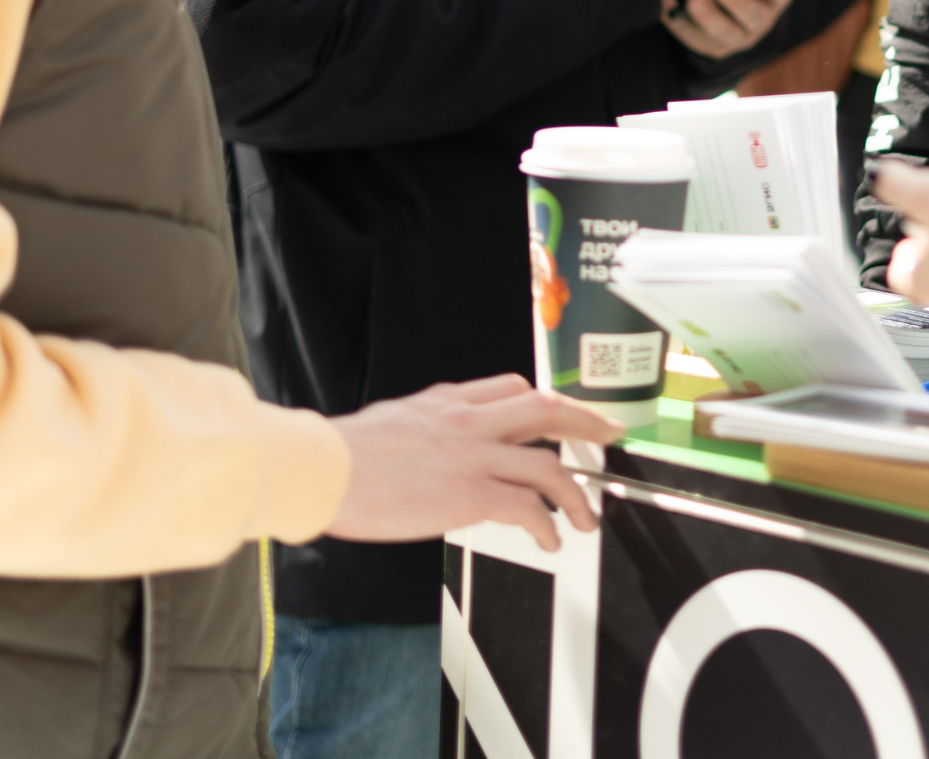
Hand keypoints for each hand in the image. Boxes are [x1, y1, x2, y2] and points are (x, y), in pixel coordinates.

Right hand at [326, 374, 621, 550]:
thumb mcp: (394, 420)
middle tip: (610, 435)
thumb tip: (432, 443)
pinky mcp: (470, 494)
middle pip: (546, 409)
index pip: (512, 389)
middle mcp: (469, 421)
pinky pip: (529, 509)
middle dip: (586, 422)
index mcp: (448, 401)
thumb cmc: (339, 455)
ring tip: (587, 517)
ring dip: (577, 494)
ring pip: (549, 465)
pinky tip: (549, 540)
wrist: (319, 469)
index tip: (561, 415)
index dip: (544, 403)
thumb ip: (426, 425)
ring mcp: (474, 456)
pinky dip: (548, 526)